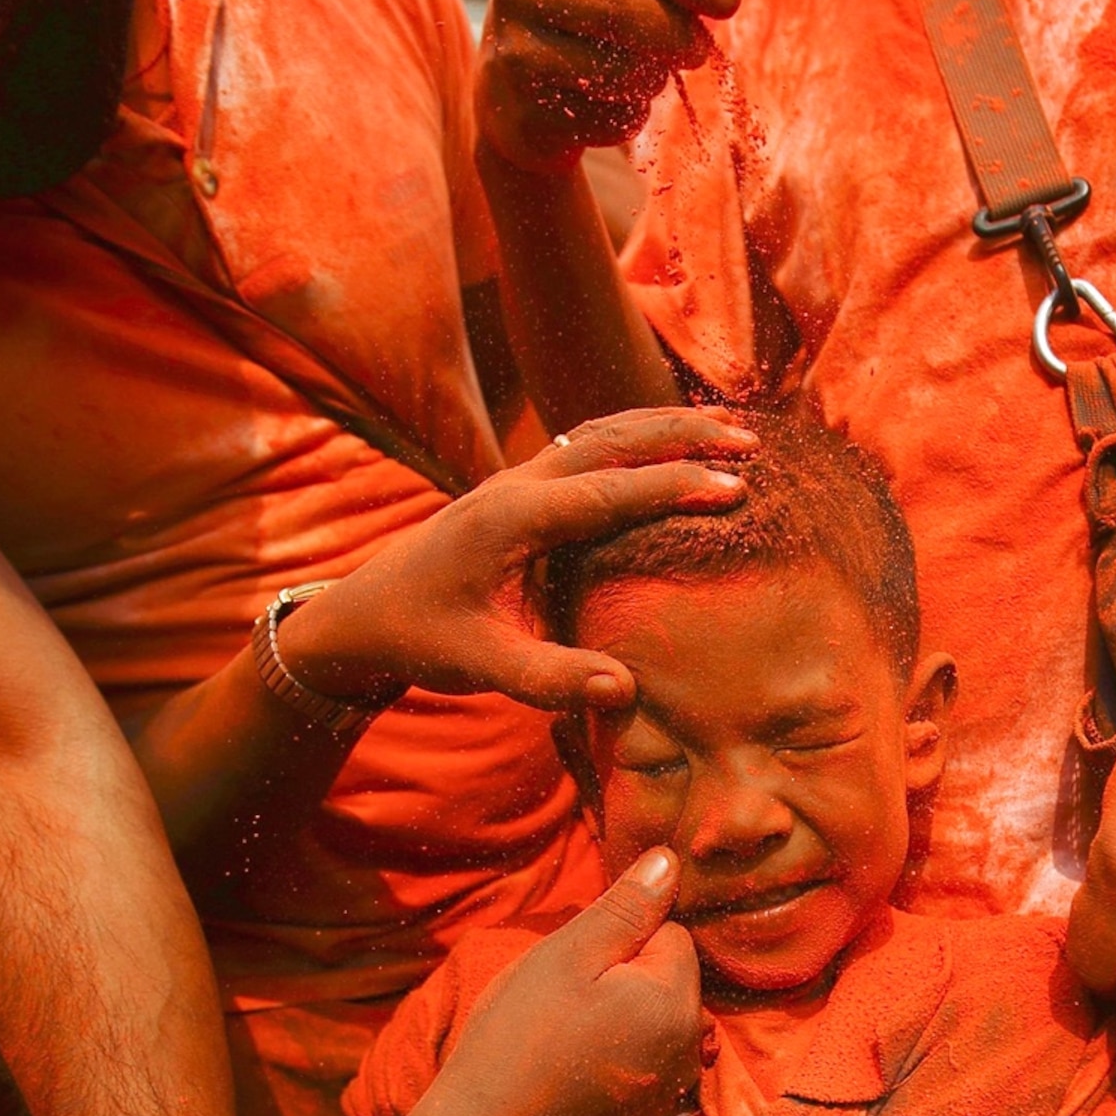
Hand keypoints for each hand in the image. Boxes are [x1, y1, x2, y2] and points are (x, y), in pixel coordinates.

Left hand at [281, 409, 749, 709]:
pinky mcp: (521, 488)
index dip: (674, 486)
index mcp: (512, 518)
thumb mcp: (480, 666)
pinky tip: (673, 447)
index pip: (608, 491)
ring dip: (666, 426)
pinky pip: (589, 445)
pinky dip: (639, 438)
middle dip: (684, 434)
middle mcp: (518, 485)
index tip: (736, 486)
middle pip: (613, 438)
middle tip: (752, 440)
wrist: (363, 614)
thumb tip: (625, 688)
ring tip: (731, 429)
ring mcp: (518, 479)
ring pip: (602, 431)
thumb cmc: (422, 638)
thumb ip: (548, 678)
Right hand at [412, 850, 704, 1115]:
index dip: (618, 941)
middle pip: (668, 976)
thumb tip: (670, 860)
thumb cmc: (516, 1037)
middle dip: (622, 975)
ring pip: (652, 1013)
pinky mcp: (646, 1113)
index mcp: (677, 1003)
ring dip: (616, 1012)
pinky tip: (569, 1066)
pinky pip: (641, 1053)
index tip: (574, 971)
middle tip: (562, 1004)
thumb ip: (626, 908)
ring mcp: (669, 1086)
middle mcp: (688, 1048)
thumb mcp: (567, 956)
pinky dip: (613, 1049)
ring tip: (562, 1035)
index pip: (671, 934)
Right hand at [477, 0, 740, 171]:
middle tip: (698, 51)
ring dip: (650, 81)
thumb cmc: (589, 24)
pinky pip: (606, 120)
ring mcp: (511, 52)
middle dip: (675, 33)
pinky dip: (627, 118)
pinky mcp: (521, 114)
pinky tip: (605, 106)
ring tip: (638, 75)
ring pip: (617, 70)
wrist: (516, 97)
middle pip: (619, 4)